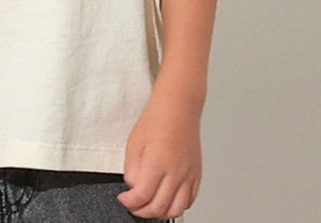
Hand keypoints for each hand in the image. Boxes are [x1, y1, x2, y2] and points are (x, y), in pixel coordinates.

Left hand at [117, 92, 201, 219]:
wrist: (178, 107)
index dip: (129, 202)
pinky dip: (177, 206)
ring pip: (176, 209)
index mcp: (157, 163)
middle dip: (142, 211)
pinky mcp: (197, 174)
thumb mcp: (133, 143)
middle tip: (133, 205)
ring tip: (149, 206)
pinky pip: (190, 200)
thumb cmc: (156, 119)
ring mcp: (189, 175)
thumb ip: (131, 170)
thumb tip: (134, 188)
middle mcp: (176, 172)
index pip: (142, 197)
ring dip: (160, 213)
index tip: (124, 198)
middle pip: (159, 208)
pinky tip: (167, 200)